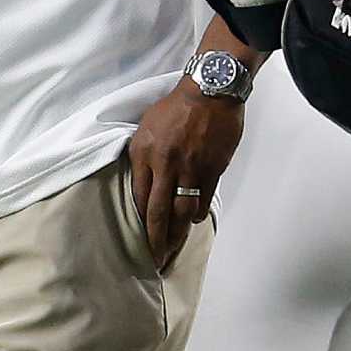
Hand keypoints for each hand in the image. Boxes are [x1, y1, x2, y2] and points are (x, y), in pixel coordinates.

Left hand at [127, 80, 245, 269]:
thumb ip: (143, 156)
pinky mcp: (212, 168)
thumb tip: (142, 185)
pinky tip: (194, 220)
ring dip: (178, 234)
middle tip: (156, 259)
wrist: (210, 90)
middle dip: (156, 240)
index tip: (140, 240)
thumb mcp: (147, 127)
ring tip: (174, 250)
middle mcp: (165, 164)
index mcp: (144, 153)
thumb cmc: (176, 107)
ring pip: (182, 211)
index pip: (138, 197)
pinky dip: (198, 213)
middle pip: (158, 212)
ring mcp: (190, 168)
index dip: (140, 223)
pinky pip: (203, 199)